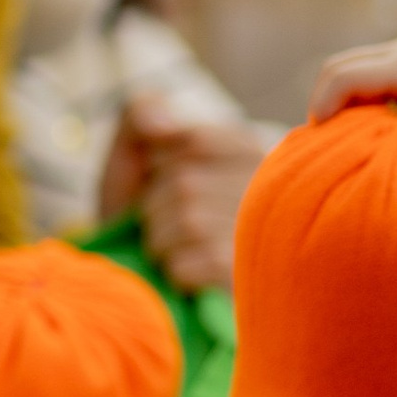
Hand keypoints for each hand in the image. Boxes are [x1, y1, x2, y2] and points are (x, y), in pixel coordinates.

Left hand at [100, 103, 268, 290]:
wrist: (138, 280)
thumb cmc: (138, 211)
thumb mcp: (130, 154)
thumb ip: (139, 115)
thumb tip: (161, 125)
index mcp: (246, 148)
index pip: (194, 141)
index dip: (159, 165)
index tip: (160, 182)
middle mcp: (267, 187)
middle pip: (185, 184)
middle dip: (156, 208)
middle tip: (164, 224)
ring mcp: (261, 233)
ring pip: (186, 224)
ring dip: (161, 241)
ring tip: (174, 248)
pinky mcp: (247, 277)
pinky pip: (186, 266)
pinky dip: (173, 273)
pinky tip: (188, 275)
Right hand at [309, 38, 396, 189]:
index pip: (342, 76)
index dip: (321, 106)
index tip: (319, 142)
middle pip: (338, 68)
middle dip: (323, 103)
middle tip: (324, 146)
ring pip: (354, 71)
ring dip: (342, 102)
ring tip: (344, 143)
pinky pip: (373, 79)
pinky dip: (361, 102)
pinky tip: (374, 135)